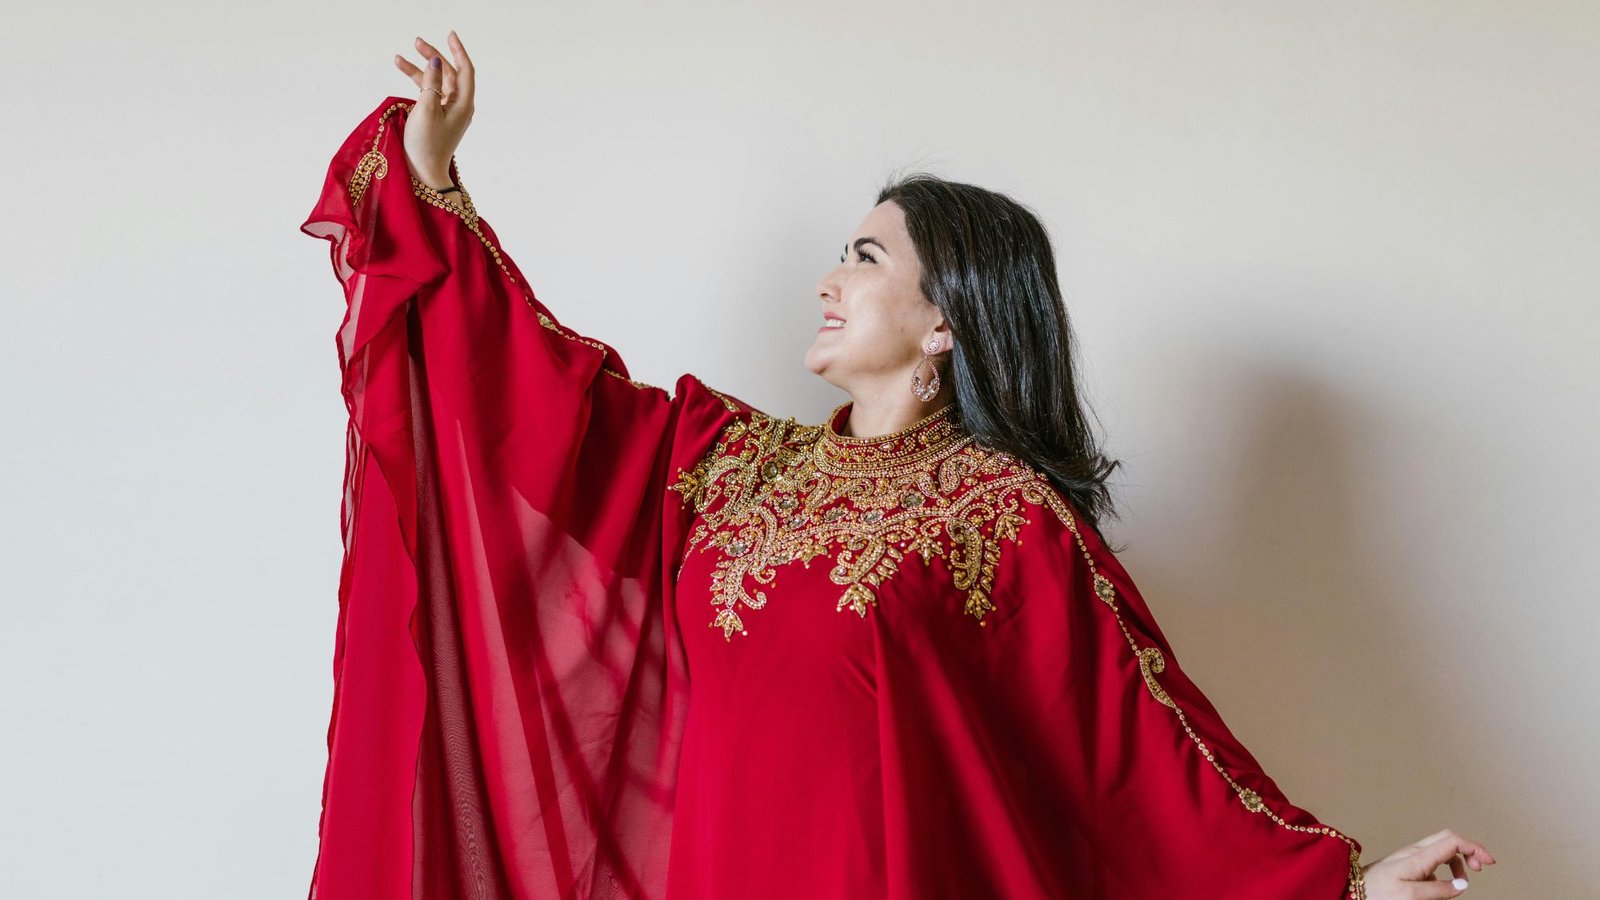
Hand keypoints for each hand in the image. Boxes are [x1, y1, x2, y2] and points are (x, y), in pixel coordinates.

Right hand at [393, 31, 475, 186]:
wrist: (424, 174)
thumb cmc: (426, 144)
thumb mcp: (426, 108)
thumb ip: (431, 81)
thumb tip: (436, 60)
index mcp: (464, 104)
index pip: (465, 70)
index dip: (458, 51)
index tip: (450, 34)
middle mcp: (460, 106)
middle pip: (449, 74)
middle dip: (433, 56)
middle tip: (416, 42)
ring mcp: (449, 112)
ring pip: (436, 83)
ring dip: (419, 70)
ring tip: (399, 58)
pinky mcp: (437, 118)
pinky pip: (429, 94)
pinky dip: (417, 83)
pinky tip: (402, 74)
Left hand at [1361, 829, 1496, 898]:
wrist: (1350, 891)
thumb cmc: (1376, 893)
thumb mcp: (1410, 896)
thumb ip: (1438, 890)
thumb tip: (1461, 885)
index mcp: (1417, 857)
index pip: (1452, 841)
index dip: (1475, 848)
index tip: (1490, 863)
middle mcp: (1413, 852)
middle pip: (1447, 838)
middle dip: (1468, 850)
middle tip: (1481, 869)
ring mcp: (1408, 856)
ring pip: (1440, 849)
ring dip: (1456, 862)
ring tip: (1461, 882)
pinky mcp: (1405, 864)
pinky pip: (1431, 860)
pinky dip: (1444, 868)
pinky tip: (1441, 884)